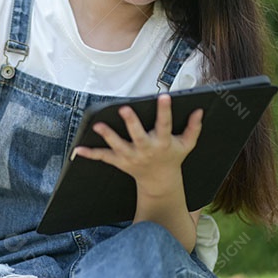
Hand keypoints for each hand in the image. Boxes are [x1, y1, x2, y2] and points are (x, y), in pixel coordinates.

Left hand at [72, 94, 202, 197]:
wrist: (160, 182)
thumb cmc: (172, 158)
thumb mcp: (187, 144)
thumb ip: (193, 128)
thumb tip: (199, 110)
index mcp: (163, 143)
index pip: (165, 124)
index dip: (165, 110)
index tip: (164, 96)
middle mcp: (146, 150)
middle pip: (138, 135)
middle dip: (131, 123)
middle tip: (124, 109)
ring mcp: (132, 157)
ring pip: (118, 146)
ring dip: (108, 136)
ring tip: (98, 126)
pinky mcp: (120, 162)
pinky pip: (104, 157)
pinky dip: (91, 154)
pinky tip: (78, 150)